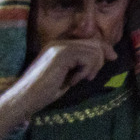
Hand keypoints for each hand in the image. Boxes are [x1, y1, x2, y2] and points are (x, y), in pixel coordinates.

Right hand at [1, 39, 115, 121]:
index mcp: (60, 45)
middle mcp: (60, 42)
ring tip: (78, 80)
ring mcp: (60, 47)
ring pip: (94, 51)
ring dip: (91, 68)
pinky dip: (85, 71)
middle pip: (95, 43)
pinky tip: (72, 81)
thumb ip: (81, 63)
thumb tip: (104, 56)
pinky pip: (88, 58)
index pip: (90, 40)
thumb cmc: (45, 91)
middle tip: (90, 76)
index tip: (113, 57)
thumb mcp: (68, 74)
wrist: (26, 99)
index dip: (104, 48)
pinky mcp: (62, 54)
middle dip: (100, 60)